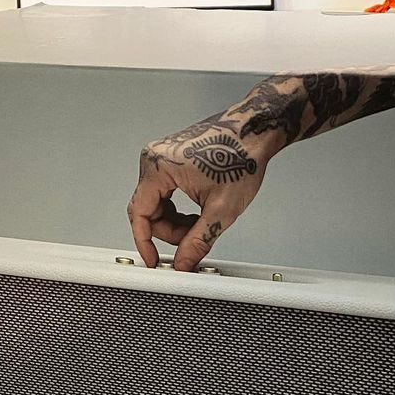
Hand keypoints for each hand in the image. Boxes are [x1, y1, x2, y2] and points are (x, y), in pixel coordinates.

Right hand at [127, 122, 275, 269]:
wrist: (256, 132)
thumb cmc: (242, 156)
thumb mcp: (221, 209)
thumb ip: (198, 241)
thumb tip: (183, 262)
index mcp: (159, 167)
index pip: (138, 213)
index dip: (145, 242)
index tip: (153, 260)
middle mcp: (155, 159)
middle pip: (147, 210)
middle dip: (169, 231)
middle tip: (192, 241)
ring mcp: (163, 157)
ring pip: (157, 203)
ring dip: (176, 221)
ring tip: (201, 224)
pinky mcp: (172, 159)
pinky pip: (166, 192)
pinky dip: (179, 208)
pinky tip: (198, 213)